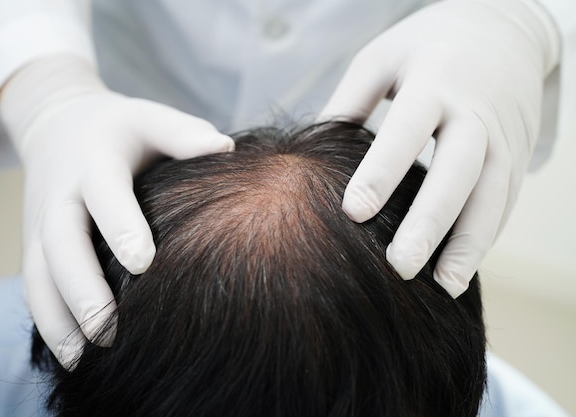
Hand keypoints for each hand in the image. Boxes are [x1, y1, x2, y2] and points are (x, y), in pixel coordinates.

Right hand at [0, 55, 233, 368]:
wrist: (56, 124)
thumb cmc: (119, 128)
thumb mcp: (149, 118)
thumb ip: (183, 133)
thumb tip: (226, 149)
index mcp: (95, 161)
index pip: (104, 195)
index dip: (120, 227)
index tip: (143, 264)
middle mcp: (61, 195)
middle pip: (61, 243)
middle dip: (82, 288)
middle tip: (110, 329)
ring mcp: (40, 222)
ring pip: (38, 274)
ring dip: (58, 318)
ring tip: (86, 356)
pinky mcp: (33, 244)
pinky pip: (33, 286)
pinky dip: (48, 322)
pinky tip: (71, 354)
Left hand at [320, 0, 558, 296]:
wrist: (504, 28)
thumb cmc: (426, 46)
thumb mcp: (382, 58)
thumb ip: (349, 101)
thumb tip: (307, 152)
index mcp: (434, 82)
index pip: (407, 130)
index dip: (382, 171)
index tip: (353, 213)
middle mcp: (474, 113)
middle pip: (457, 172)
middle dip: (430, 222)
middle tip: (400, 266)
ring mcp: (503, 137)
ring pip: (492, 196)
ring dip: (470, 245)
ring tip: (442, 286)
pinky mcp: (518, 156)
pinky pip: (505, 202)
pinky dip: (486, 238)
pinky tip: (460, 269)